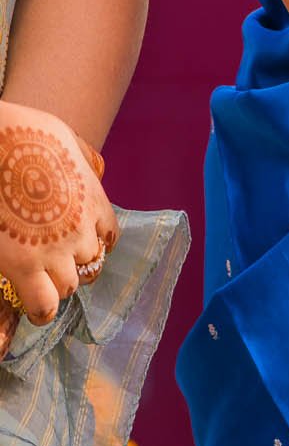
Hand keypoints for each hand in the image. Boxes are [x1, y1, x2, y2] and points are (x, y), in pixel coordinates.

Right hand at [0, 103, 116, 340]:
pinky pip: (44, 306)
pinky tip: (35, 309)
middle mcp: (81, 229)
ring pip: (70, 285)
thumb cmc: (24, 134)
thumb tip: (93, 171)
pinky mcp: (25, 267)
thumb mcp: (66, 139)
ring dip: (56, 283)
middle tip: (49, 256)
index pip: (108, 234)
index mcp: (93, 198)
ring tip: (38, 279)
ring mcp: (56, 251)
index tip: (77, 241)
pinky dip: (41, 311)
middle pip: (89, 260)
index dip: (92, 240)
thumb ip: (82, 160)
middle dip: (71, 261)